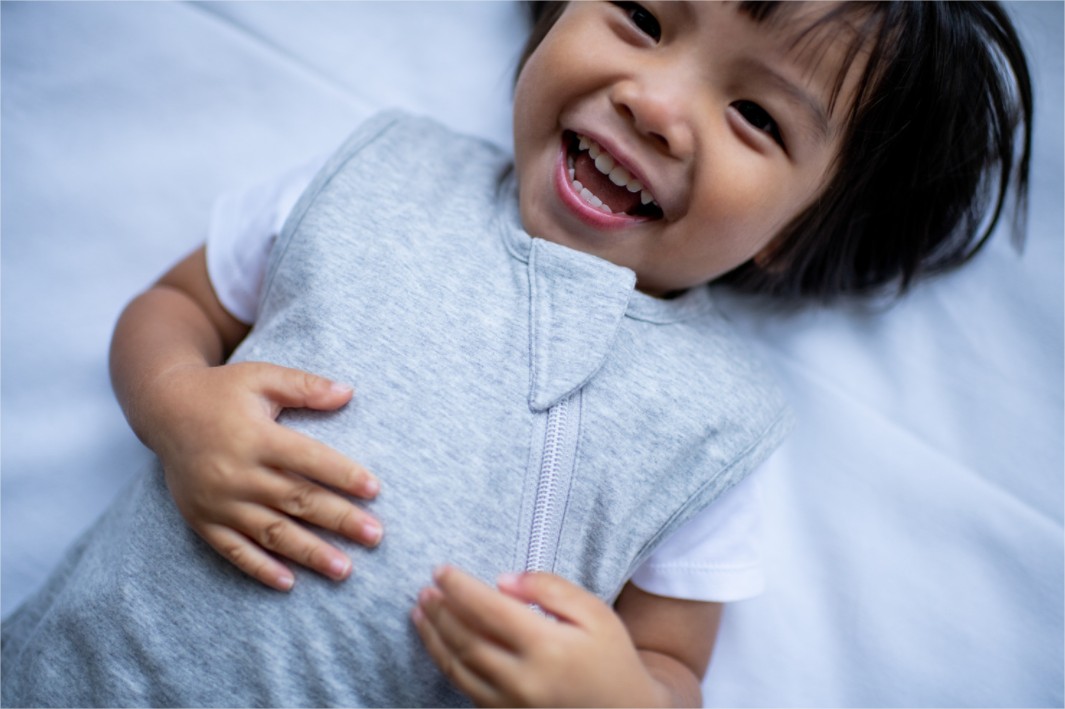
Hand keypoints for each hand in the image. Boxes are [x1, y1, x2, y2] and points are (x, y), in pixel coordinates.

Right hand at [146, 360, 381, 590]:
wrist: (163, 410)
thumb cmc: (222, 391)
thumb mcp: (262, 377)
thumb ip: (305, 386)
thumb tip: (349, 393)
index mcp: (255, 436)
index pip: (307, 458)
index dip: (342, 474)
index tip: (374, 490)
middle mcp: (236, 473)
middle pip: (296, 500)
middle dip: (339, 520)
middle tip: (375, 535)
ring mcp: (218, 501)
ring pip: (271, 532)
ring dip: (309, 552)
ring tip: (344, 569)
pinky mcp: (202, 520)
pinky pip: (233, 550)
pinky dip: (260, 568)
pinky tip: (289, 582)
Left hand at [412, 566, 669, 706]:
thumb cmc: (611, 657)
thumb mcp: (595, 612)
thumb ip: (550, 589)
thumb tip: (503, 580)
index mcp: (547, 647)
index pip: (489, 610)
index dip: (460, 588)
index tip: (441, 570)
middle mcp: (524, 680)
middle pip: (466, 640)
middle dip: (440, 611)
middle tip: (424, 589)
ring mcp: (512, 705)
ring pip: (458, 668)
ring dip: (433, 638)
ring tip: (420, 612)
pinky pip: (466, 689)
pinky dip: (447, 664)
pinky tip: (439, 645)